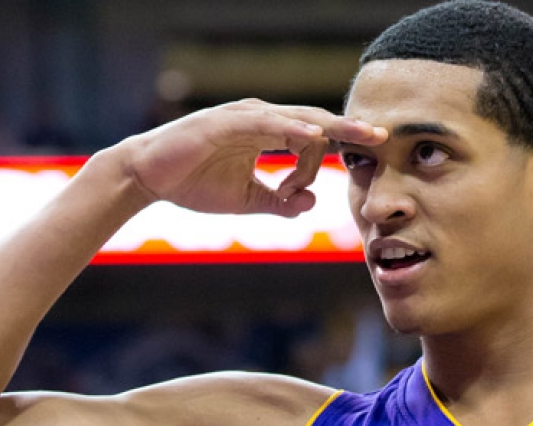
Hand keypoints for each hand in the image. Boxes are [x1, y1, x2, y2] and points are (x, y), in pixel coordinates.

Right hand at [119, 99, 386, 216]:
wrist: (148, 178)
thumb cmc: (194, 184)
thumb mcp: (247, 199)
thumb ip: (280, 201)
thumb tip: (313, 201)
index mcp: (266, 134)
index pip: (311, 142)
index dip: (322, 165)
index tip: (307, 191)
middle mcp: (260, 120)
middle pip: (315, 121)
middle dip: (350, 130)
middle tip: (384, 137)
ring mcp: (244, 117)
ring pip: (297, 118)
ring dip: (332, 127)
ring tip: (363, 134)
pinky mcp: (225, 122)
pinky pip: (266, 123)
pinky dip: (291, 127)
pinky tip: (314, 136)